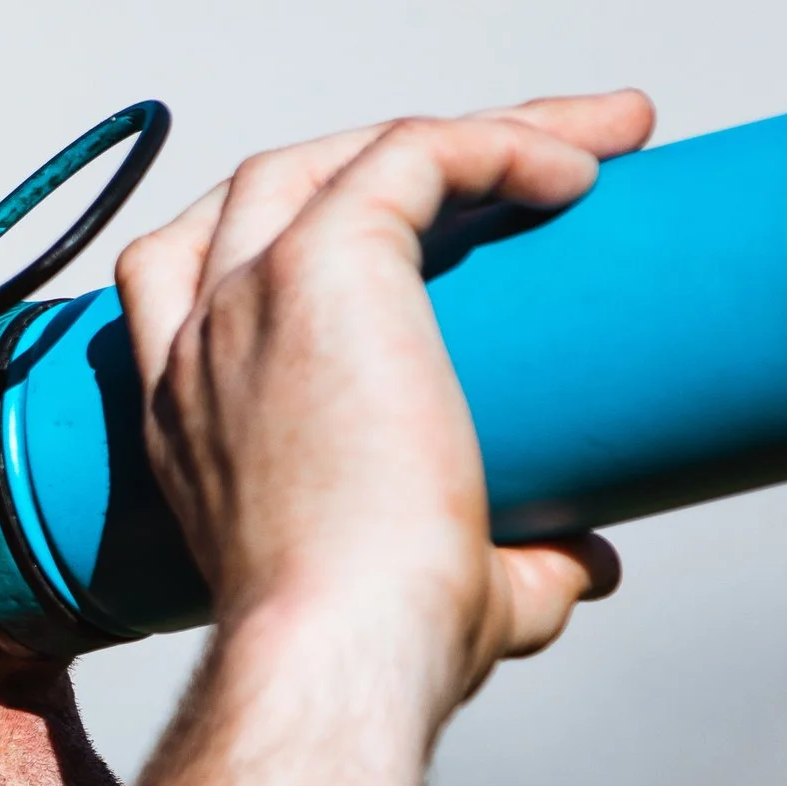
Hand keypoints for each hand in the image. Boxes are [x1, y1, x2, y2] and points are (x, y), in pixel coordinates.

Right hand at [115, 92, 653, 727]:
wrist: (342, 654)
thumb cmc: (373, 653)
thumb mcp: (448, 599)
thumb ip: (519, 580)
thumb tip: (592, 563)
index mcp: (194, 415)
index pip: (216, 272)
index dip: (323, 228)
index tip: (448, 234)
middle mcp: (199, 343)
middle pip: (280, 185)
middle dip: (405, 157)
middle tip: (544, 166)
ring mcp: (245, 297)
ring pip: (346, 153)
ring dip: (468, 131)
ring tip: (592, 139)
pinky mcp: (314, 267)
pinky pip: (413, 152)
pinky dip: (497, 142)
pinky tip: (581, 170)